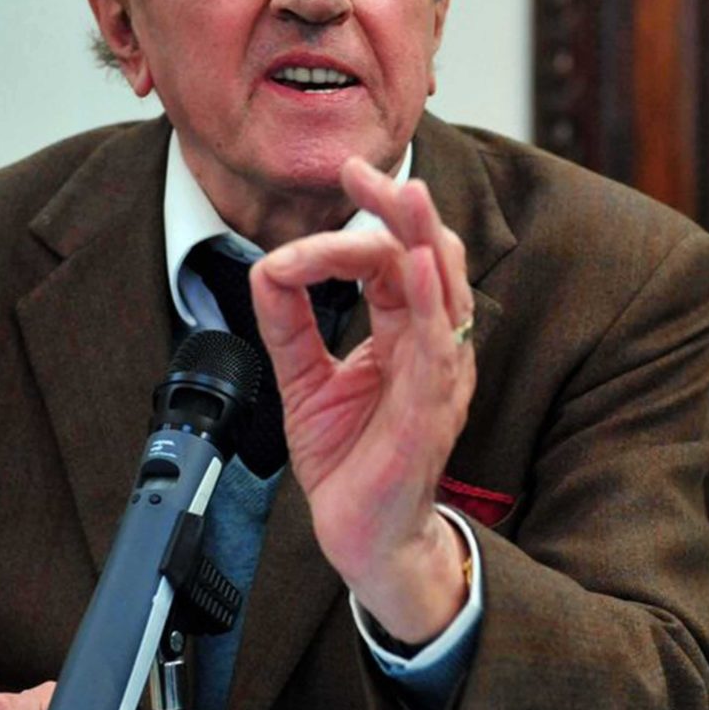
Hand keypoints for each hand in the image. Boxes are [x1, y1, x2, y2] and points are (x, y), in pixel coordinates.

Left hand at [250, 156, 475, 644]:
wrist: (363, 538)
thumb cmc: (351, 462)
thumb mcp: (305, 380)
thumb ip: (288, 324)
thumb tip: (265, 268)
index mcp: (405, 334)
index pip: (390, 259)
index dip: (356, 227)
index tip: (320, 210)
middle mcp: (432, 347)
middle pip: (429, 258)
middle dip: (399, 208)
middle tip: (361, 171)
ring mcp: (439, 379)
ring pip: (442, 293)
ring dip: (422, 239)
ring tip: (405, 193)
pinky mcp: (430, 415)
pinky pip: (438, 351)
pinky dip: (428, 305)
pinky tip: (413, 267)